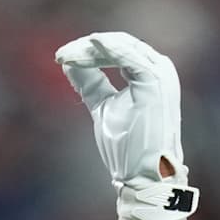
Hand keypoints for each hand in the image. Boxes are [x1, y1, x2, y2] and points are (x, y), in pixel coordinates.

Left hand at [55, 31, 197, 219]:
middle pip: (118, 45)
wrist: (145, 175)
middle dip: (86, 48)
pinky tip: (88, 45)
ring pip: (120, 47)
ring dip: (89, 49)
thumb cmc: (127, 147)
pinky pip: (127, 56)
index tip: (62, 57)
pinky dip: (105, 50)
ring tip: (65, 56)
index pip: (118, 50)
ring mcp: (159, 73)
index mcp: (149, 73)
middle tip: (60, 55)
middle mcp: (159, 68)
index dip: (89, 51)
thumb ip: (91, 84)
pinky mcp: (154, 81)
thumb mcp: (103, 107)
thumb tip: (67, 64)